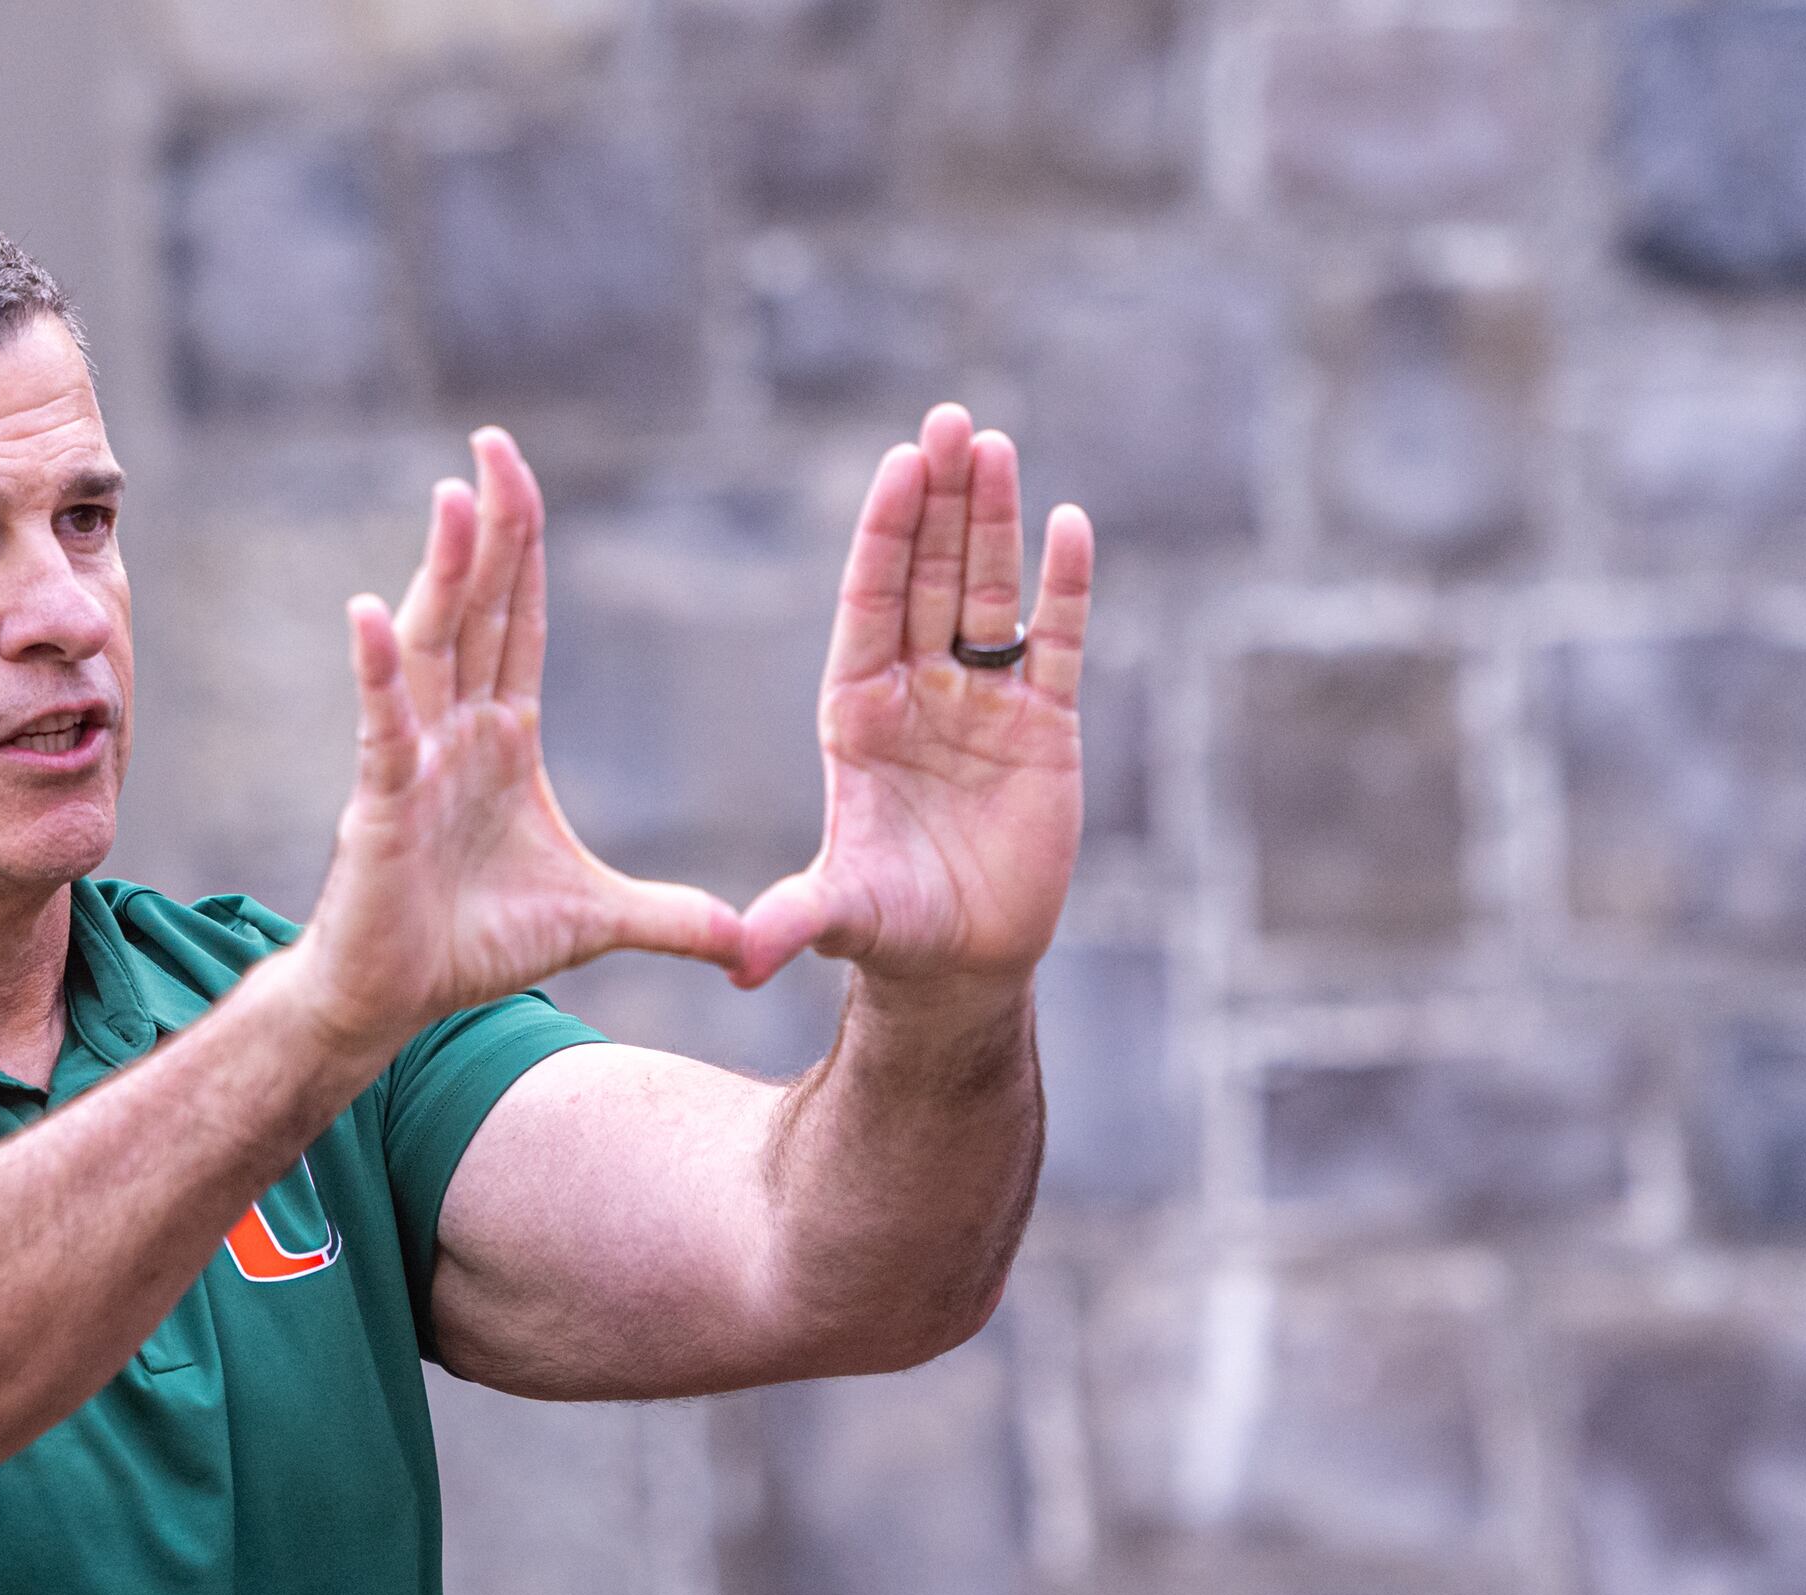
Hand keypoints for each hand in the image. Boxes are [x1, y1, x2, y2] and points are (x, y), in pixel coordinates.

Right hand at [287, 429, 741, 1055]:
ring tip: (452, 496)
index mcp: (501, 739)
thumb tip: (747, 941)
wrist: (392, 1000)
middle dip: (486, 526)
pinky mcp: (382, 806)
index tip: (520, 478)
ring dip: (441, 572)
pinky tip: (368, 611)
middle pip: (474, 609)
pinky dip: (377, 672)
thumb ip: (670, 918)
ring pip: (431, 648)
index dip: (522, 550)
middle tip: (492, 443)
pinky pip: (383, 728)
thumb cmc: (472, 946)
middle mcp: (453, 732)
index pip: (516, 624)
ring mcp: (413, 763)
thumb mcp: (595, 920)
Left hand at [733, 405, 1090, 990]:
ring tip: (995, 445)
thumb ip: (795, 921)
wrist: (960, 962)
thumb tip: (736, 963)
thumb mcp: (840, 919)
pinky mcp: (1046, 726)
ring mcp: (983, 702)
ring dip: (994, 521)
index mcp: (858, 711)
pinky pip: (1059, 642)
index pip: (872, 602)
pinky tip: (1070, 525)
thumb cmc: (890, 931)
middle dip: (940, 500)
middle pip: (931, 576)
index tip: (900, 466)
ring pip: (989, 591)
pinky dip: (1065, 588)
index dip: (888, 533)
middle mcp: (919, 691)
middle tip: (949, 422)